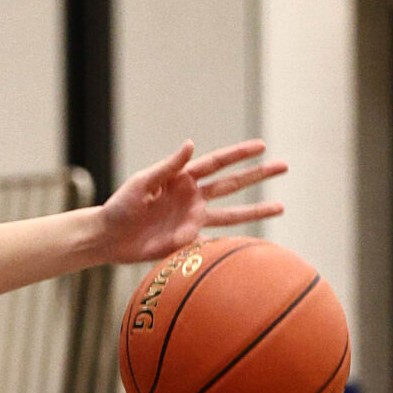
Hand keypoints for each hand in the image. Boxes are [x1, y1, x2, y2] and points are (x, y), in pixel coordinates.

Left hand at [98, 139, 287, 266]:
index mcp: (183, 179)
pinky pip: (213, 244)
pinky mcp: (187, 243)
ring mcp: (193, 220)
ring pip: (232, 215)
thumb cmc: (120, 206)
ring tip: (281, 207)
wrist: (108, 237)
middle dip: (258, 176)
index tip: (262, 146)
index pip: (217, 163)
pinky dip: (230, 246)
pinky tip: (250, 248)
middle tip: (284, 166)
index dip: (239, 154)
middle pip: (233, 185)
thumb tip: (191, 144)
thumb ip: (168, 166)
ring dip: (256, 211)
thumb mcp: (142, 183)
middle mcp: (193, 198)